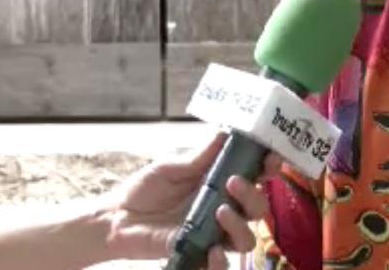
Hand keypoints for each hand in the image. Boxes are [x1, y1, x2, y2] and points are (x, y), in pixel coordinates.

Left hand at [95, 131, 281, 265]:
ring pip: (248, 238)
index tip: (270, 159)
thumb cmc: (146, 188)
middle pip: (258, 208)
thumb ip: (201, 156)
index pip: (255, 176)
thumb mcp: (172, 166)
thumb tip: (226, 132)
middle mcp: (224, 208)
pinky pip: (223, 263)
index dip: (269, 168)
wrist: (117, 217)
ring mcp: (213, 234)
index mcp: (221, 183)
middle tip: (234, 183)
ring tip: (219, 213)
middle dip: (254, 195)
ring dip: (240, 225)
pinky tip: (212, 249)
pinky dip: (222, 259)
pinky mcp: (199, 254)